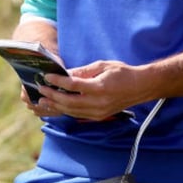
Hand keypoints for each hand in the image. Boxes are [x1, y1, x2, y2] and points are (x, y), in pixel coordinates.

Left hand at [33, 60, 149, 121]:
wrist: (141, 87)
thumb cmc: (123, 73)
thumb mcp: (104, 65)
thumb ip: (84, 71)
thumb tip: (66, 73)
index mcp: (100, 87)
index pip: (73, 85)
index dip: (58, 81)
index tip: (47, 76)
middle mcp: (99, 102)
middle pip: (69, 101)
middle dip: (52, 95)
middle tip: (40, 89)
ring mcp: (99, 112)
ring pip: (71, 111)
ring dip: (55, 106)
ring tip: (43, 100)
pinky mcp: (99, 116)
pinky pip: (78, 115)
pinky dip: (65, 111)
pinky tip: (57, 106)